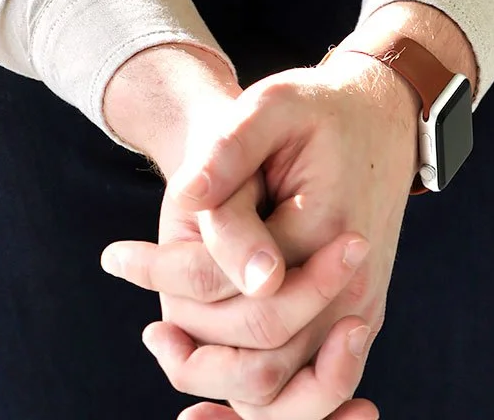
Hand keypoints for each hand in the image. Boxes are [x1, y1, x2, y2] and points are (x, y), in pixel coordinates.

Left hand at [101, 52, 420, 418]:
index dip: (159, 270)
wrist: (381, 123)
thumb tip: (188, 196)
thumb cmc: (318, 110)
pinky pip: (300, 387)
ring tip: (163, 339)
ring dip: (214, 375)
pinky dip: (250, 386)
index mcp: (324, 231)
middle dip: (189, 344)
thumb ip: (231, 151)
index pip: (223, 278)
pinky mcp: (353, 327)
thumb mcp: (274, 105)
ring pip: (276, 388)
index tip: (112, 255)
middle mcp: (349, 291)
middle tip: (146, 322)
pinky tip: (200, 353)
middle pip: (253, 352)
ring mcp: (356, 317)